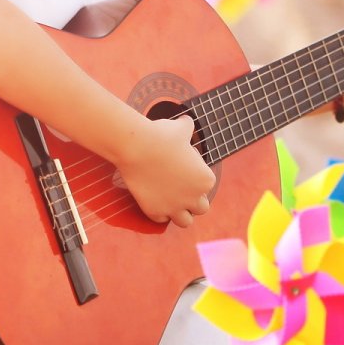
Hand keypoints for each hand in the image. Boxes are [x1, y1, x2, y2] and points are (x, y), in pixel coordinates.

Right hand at [115, 113, 215, 228]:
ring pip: (185, 221)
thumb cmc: (161, 134)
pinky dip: (159, 211)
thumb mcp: (181, 128)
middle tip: (179, 185)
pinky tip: (154, 197)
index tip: (182, 165)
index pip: (207, 185)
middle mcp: (193, 198)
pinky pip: (162, 219)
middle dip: (192, 199)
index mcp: (206, 180)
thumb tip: (187, 123)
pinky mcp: (154, 211)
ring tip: (170, 199)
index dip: (195, 175)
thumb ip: (188, 128)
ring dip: (180, 212)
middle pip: (201, 207)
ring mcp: (174, 207)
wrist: (137, 146)